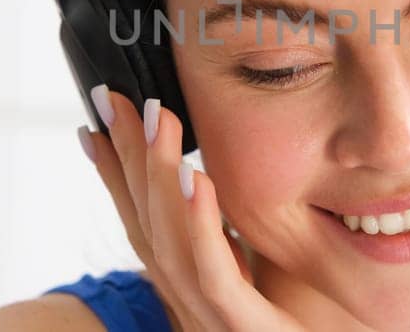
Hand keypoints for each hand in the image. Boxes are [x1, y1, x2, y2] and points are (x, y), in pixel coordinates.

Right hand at [79, 88, 304, 330]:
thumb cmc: (311, 323)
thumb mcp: (270, 263)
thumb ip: (241, 225)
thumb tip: (213, 170)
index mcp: (194, 287)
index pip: (143, 220)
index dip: (116, 170)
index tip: (98, 116)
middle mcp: (193, 306)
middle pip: (145, 228)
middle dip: (127, 161)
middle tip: (116, 100)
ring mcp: (215, 323)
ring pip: (170, 249)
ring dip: (158, 181)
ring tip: (156, 126)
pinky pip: (216, 280)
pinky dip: (201, 228)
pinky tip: (198, 182)